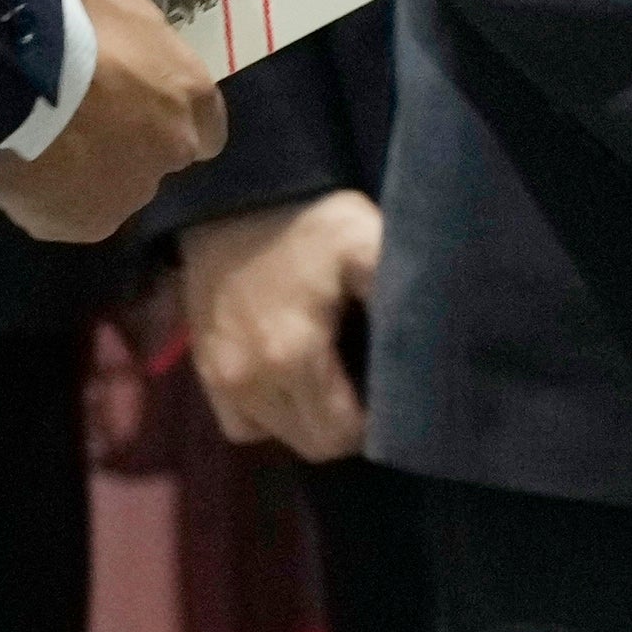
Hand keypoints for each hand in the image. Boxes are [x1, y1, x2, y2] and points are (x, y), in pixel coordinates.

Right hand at [0, 0, 228, 244]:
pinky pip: (67, 214)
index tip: (127, 82)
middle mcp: (167, 154)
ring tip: (38, 125)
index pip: (204, 120)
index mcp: (189, 95)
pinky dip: (49, 195)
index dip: (167, 101)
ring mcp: (119, 195)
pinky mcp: (71, 223)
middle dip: (126, 134)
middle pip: (157, 153)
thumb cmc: (61, 3)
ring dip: (88, 165)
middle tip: (75, 99)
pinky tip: (19, 158)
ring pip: (111, 186)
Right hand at [176, 188, 380, 460]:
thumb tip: (430, 350)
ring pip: (273, 433)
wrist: (234, 189)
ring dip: (301, 417)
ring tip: (322, 377)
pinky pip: (238, 420)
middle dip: (340, 423)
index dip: (371, 423)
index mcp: (292, 356)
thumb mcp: (366, 244)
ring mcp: (217, 374)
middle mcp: (248, 378)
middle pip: (308, 442)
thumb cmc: (307, 220)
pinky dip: (262, 411)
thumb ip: (398, 298)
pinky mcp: (200, 363)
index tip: (381, 387)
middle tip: (358, 379)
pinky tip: (281, 376)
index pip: (341, 437)